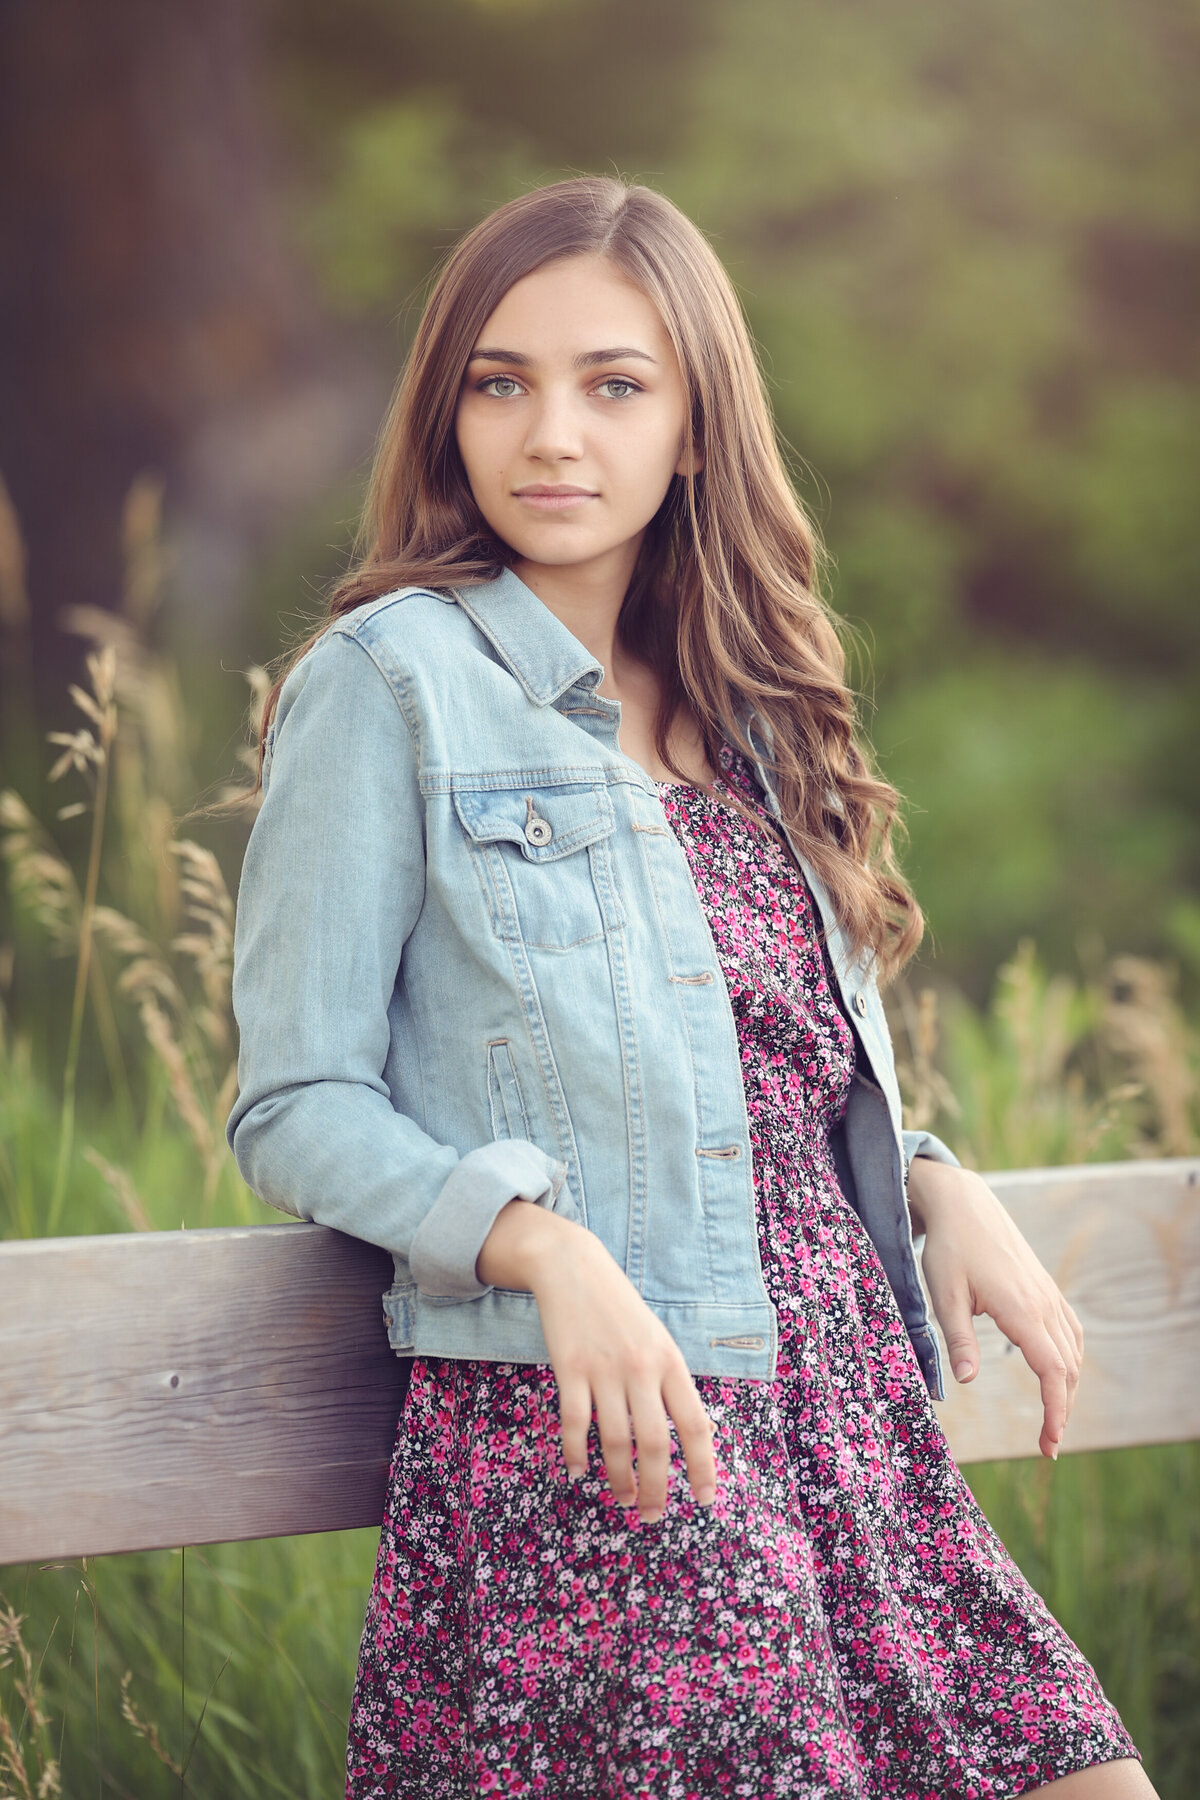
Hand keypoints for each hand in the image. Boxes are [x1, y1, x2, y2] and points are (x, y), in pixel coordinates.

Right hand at [476, 1201, 716, 1521]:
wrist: (574, 1267)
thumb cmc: (620, 1309)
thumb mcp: (659, 1339)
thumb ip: (673, 1383)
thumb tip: (696, 1432)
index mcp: (671, 1362)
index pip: (695, 1425)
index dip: (703, 1467)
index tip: (704, 1500)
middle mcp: (642, 1368)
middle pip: (654, 1444)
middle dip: (655, 1488)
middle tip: (651, 1516)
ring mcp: (604, 1369)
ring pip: (615, 1441)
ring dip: (618, 1478)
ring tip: (621, 1500)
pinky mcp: (570, 1369)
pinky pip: (575, 1423)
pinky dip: (576, 1454)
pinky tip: (578, 1472)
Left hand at [906, 1159, 1083, 1458]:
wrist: (964, 1202)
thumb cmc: (949, 1248)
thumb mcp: (945, 1295)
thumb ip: (958, 1339)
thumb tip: (967, 1382)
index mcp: (1021, 1309)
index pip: (1052, 1371)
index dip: (1055, 1411)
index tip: (1049, 1444)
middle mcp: (1043, 1303)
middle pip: (1068, 1367)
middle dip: (1062, 1409)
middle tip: (1047, 1444)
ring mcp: (1047, 1293)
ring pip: (1073, 1350)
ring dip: (1068, 1386)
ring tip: (1053, 1416)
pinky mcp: (1044, 1286)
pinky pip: (1070, 1329)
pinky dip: (1069, 1358)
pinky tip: (1057, 1372)